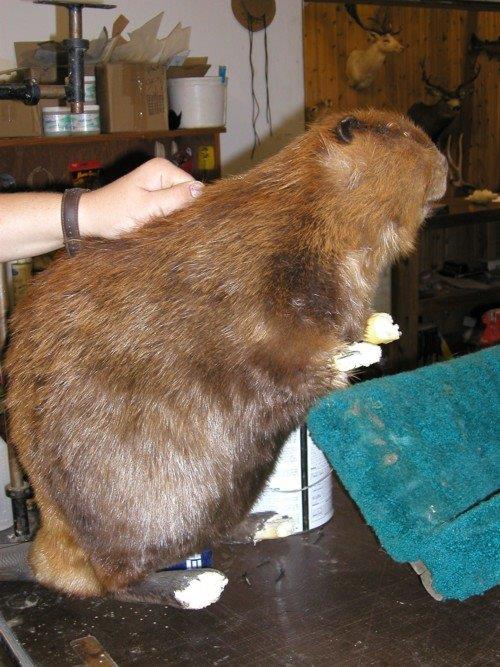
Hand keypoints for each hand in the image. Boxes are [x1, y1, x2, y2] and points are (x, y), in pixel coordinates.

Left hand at [79, 158, 203, 238]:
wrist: (89, 219)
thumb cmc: (114, 213)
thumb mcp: (147, 208)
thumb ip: (176, 198)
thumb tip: (202, 190)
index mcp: (162, 169)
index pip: (193, 187)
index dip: (190, 206)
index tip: (176, 220)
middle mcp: (161, 173)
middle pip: (187, 194)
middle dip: (181, 211)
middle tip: (166, 224)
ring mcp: (157, 184)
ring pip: (179, 203)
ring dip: (173, 216)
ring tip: (159, 225)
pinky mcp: (152, 196)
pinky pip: (169, 207)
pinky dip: (165, 218)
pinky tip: (157, 225)